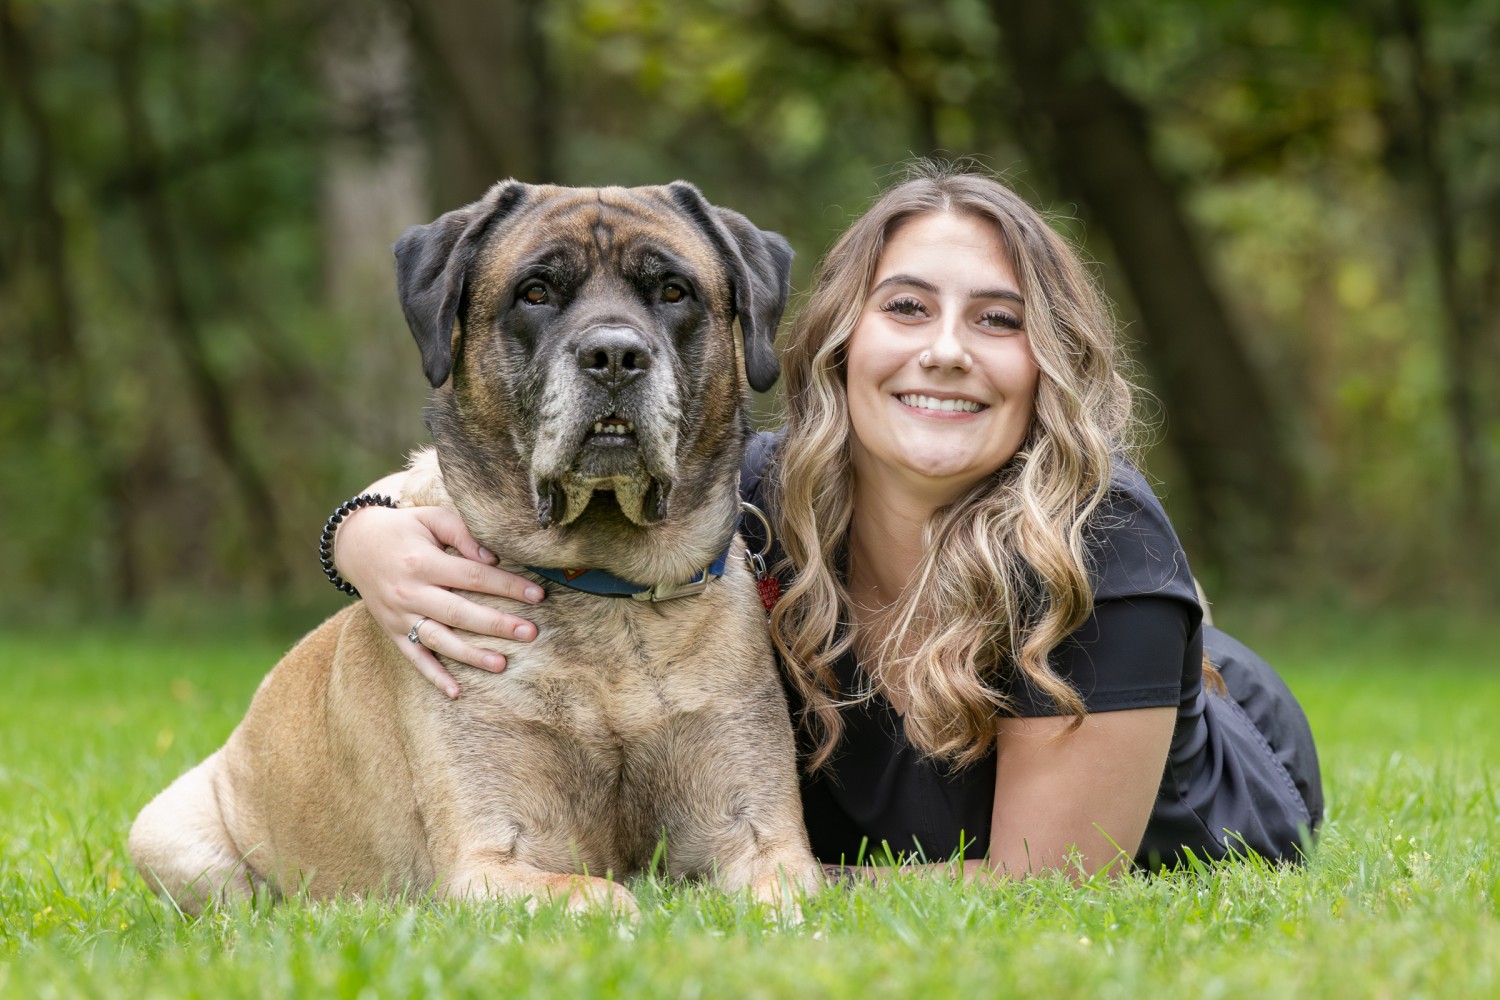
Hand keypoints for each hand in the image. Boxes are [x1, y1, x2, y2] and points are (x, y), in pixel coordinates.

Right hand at [334, 503, 543, 698]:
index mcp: (422, 562)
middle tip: (531, 633)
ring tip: (502, 664)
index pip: (473, 577)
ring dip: (471, 655)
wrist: (355, 544)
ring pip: (439, 640)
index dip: (507, 586)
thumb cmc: (404, 528)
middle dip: (497, 625)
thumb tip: (492, 559)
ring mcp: (399, 616)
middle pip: (460, 613)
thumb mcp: (432, 517)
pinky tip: (455, 692)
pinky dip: (433, 676)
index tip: (537, 596)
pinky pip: (414, 658)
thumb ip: (463, 534)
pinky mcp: (392, 631)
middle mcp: (410, 592)